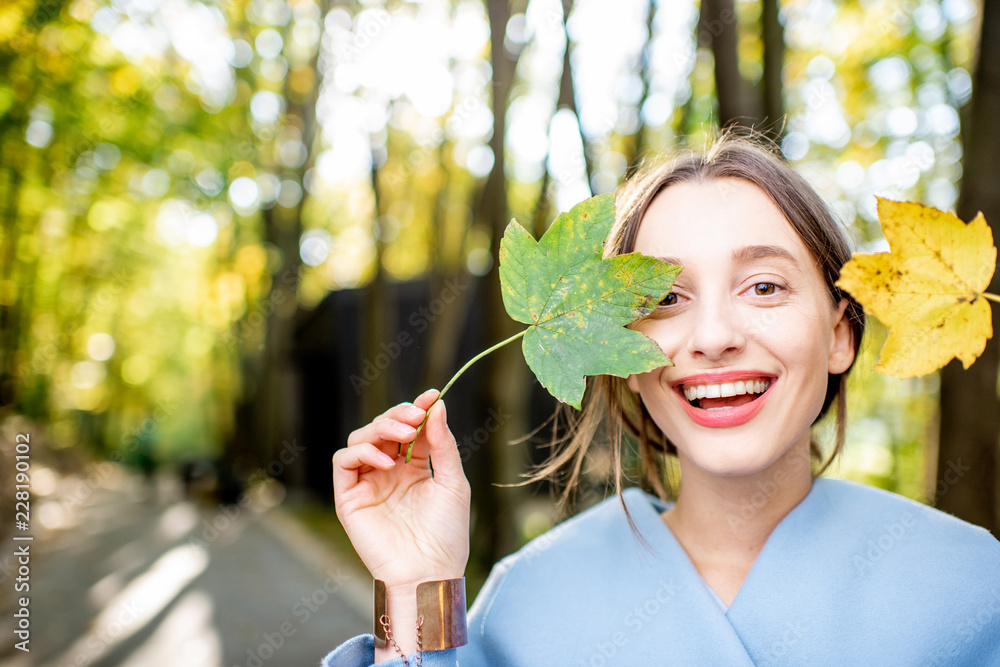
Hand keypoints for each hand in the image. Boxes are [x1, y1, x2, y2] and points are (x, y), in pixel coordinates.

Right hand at [333, 389, 470, 591]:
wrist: (429, 572)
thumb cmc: (447, 533)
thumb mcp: (453, 482)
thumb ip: (443, 444)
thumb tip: (437, 405)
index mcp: (415, 468)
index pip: (411, 429)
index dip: (418, 409)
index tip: (431, 395)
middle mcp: (388, 472)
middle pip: (383, 428)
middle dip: (399, 415)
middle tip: (416, 416)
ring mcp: (367, 483)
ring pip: (361, 438)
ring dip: (381, 428)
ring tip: (404, 435)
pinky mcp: (349, 497)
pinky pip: (343, 462)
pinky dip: (362, 452)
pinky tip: (386, 461)